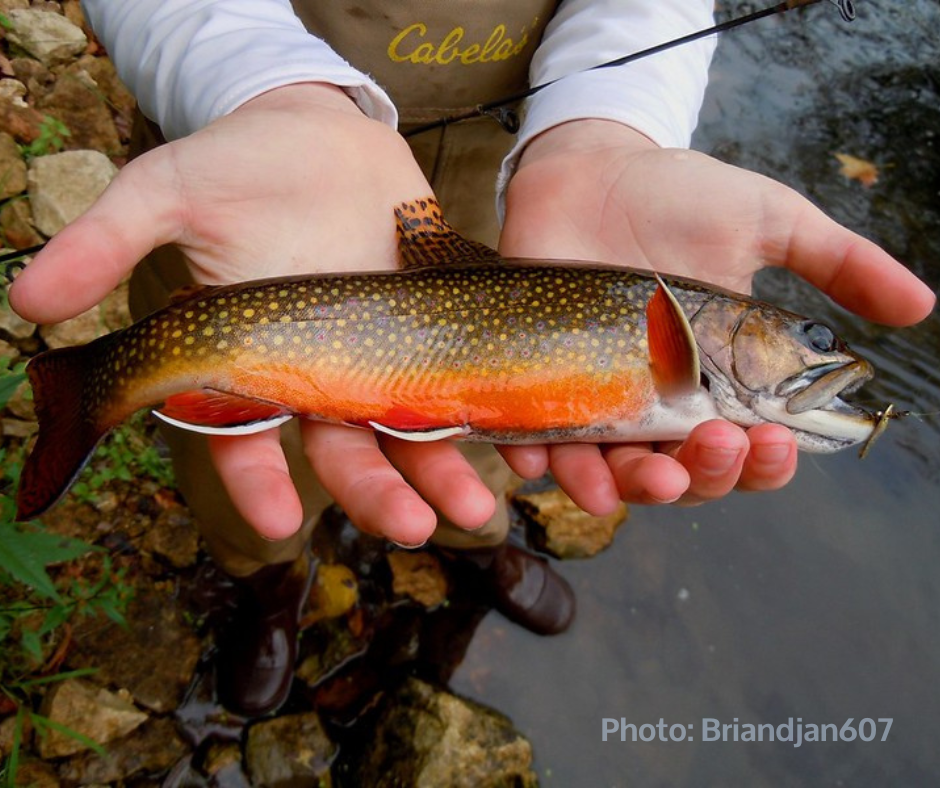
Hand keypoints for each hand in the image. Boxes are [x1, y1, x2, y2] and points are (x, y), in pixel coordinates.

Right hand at [10, 83, 497, 545]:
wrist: (322, 134)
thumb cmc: (239, 162)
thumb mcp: (168, 189)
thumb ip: (107, 241)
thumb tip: (24, 298)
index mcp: (251, 360)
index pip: (243, 438)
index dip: (255, 481)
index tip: (274, 521)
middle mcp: (316, 374)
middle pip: (342, 451)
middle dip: (375, 492)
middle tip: (412, 528)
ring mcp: (378, 357)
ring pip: (407, 432)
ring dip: (441, 473)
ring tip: (481, 510)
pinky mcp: (430, 331)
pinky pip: (457, 382)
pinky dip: (483, 415)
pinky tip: (518, 443)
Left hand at [498, 120, 934, 509]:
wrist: (590, 167)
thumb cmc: (677, 195)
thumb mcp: (766, 220)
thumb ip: (837, 262)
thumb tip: (922, 305)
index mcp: (717, 380)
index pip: (748, 449)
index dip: (766, 463)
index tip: (773, 436)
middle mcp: (658, 402)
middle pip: (684, 477)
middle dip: (704, 477)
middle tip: (712, 444)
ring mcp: (596, 398)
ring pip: (613, 476)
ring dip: (629, 490)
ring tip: (644, 474)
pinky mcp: (537, 384)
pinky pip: (535, 440)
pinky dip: (536, 458)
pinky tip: (540, 460)